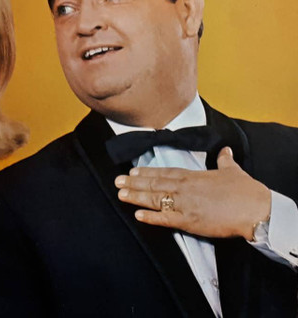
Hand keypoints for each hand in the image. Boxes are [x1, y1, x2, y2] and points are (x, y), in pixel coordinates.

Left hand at [114, 147, 270, 239]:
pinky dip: (151, 218)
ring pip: (155, 199)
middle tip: (117, 181)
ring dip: (136, 197)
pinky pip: (165, 219)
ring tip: (120, 194)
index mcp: (192, 176)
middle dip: (134, 183)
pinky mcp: (189, 222)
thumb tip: (225, 150)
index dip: (146, 172)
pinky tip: (138, 216)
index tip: (132, 171)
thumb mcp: (232, 171)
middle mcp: (184, 189)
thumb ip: (224, 160)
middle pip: (154, 184)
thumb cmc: (245, 190)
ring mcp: (185, 205)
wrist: (255, 209)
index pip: (164, 172)